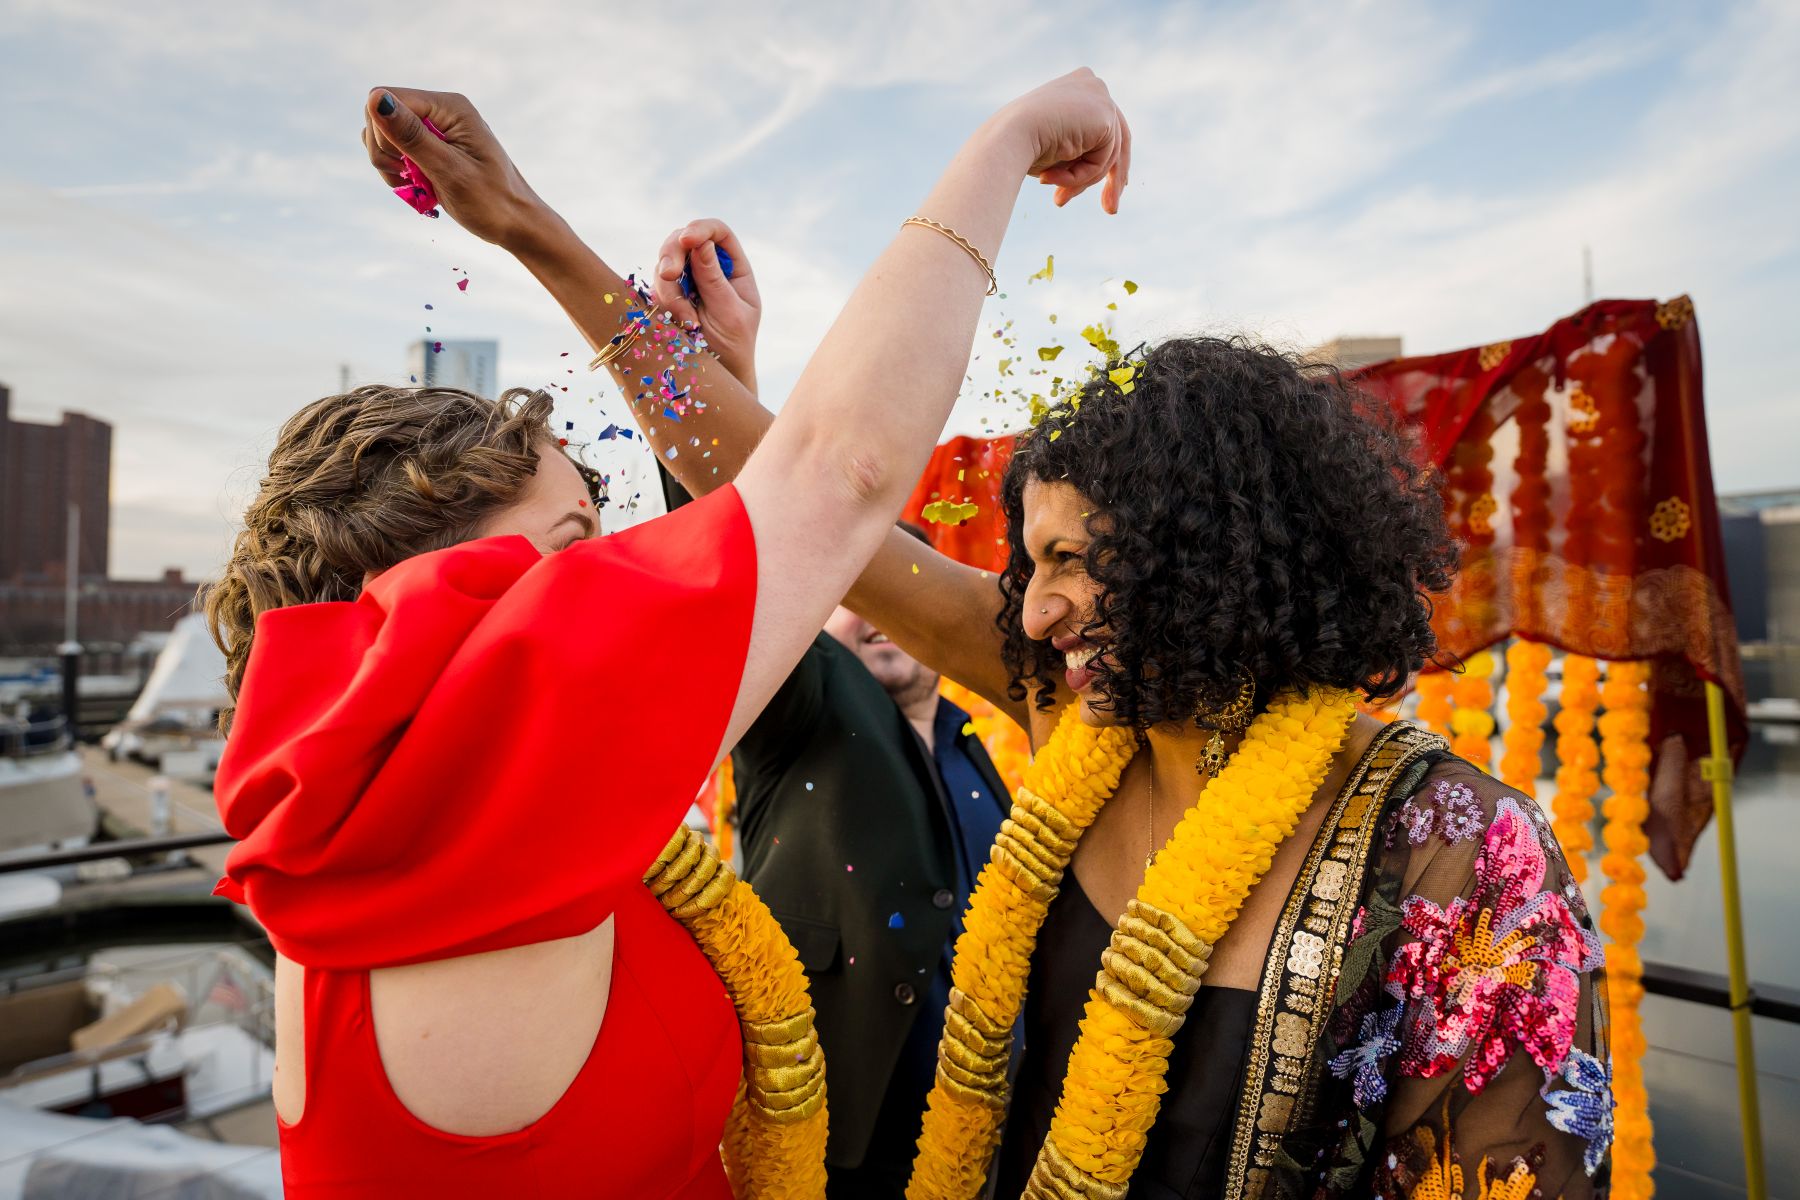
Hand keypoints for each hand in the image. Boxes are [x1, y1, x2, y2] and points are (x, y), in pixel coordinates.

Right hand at [361, 88, 556, 250]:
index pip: (386, 98)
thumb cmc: (492, 200)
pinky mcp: (429, 146)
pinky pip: (393, 151)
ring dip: (388, 165)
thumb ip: (412, 136)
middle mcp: (440, 110)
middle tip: (411, 180)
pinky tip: (418, 188)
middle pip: (379, 116)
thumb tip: (375, 98)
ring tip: (418, 186)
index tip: (406, 165)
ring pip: (382, 135)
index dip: (384, 133)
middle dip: (384, 152)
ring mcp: (434, 128)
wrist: (516, 223)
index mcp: (449, 106)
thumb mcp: (450, 170)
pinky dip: (396, 172)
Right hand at [650, 219, 762, 393]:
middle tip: (670, 275)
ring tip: (688, 322)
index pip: (717, 232)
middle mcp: (707, 267)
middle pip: (682, 241)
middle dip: (672, 255)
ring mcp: (684, 281)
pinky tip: (680, 325)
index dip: (701, 229)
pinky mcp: (666, 296)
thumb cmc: (732, 346)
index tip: (687, 239)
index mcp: (732, 267)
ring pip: (663, 266)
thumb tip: (701, 244)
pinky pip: (655, 288)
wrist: (716, 377)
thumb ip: (715, 280)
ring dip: (670, 291)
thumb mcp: (730, 314)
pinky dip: (663, 304)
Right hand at [996, 68, 1131, 213]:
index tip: (1116, 186)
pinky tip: (1052, 176)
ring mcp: (1101, 96)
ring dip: (1081, 182)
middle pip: (1116, 139)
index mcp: (1078, 84)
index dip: (1107, 157)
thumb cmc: (1017, 145)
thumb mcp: (1051, 147)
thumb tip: (1094, 170)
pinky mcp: (1105, 115)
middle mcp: (1093, 84)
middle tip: (1110, 211)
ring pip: (1108, 155)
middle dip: (1112, 179)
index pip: (1103, 126)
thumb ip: (1076, 150)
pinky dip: (1080, 177)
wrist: (1006, 138)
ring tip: (1057, 197)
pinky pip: (1103, 159)